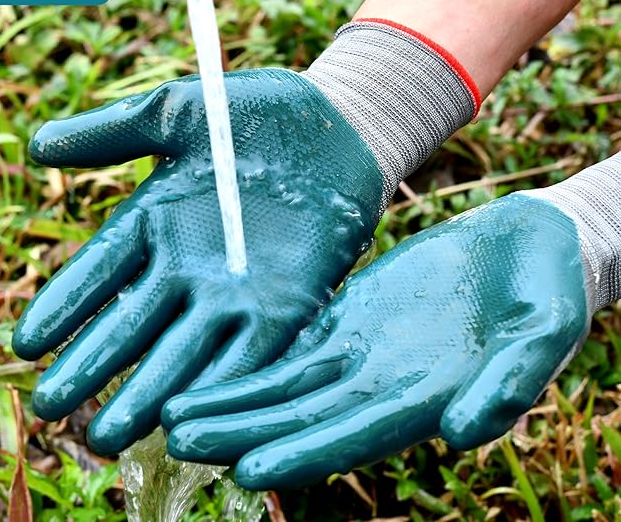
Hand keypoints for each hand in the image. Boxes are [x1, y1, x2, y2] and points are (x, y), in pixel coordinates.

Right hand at [13, 69, 385, 454]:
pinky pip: (248, 356)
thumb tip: (36, 148)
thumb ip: (110, 133)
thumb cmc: (252, 112)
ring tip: (107, 438)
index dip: (62, 309)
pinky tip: (188, 423)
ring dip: (145, 397)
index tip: (24, 346)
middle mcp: (185, 269)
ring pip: (181, 355)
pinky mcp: (286, 308)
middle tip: (50, 413)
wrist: (337, 124)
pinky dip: (218, 389)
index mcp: (152, 223)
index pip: (96, 274)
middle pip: (129, 328)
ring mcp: (234, 293)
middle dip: (90, 370)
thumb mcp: (176, 113)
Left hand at [163, 193, 589, 488]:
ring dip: (227, 404)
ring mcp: (358, 356)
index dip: (301, 454)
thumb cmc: (549, 291)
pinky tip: (202, 372)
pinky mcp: (344, 322)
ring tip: (168, 416)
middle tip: (175, 442)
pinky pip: (286, 348)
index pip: (352, 435)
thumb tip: (462, 433)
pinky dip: (245, 364)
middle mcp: (380, 388)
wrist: (529, 246)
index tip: (246, 471)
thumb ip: (509, 383)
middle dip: (238, 434)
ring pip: (280, 387)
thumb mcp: (544, 331)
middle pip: (297, 419)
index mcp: (425, 398)